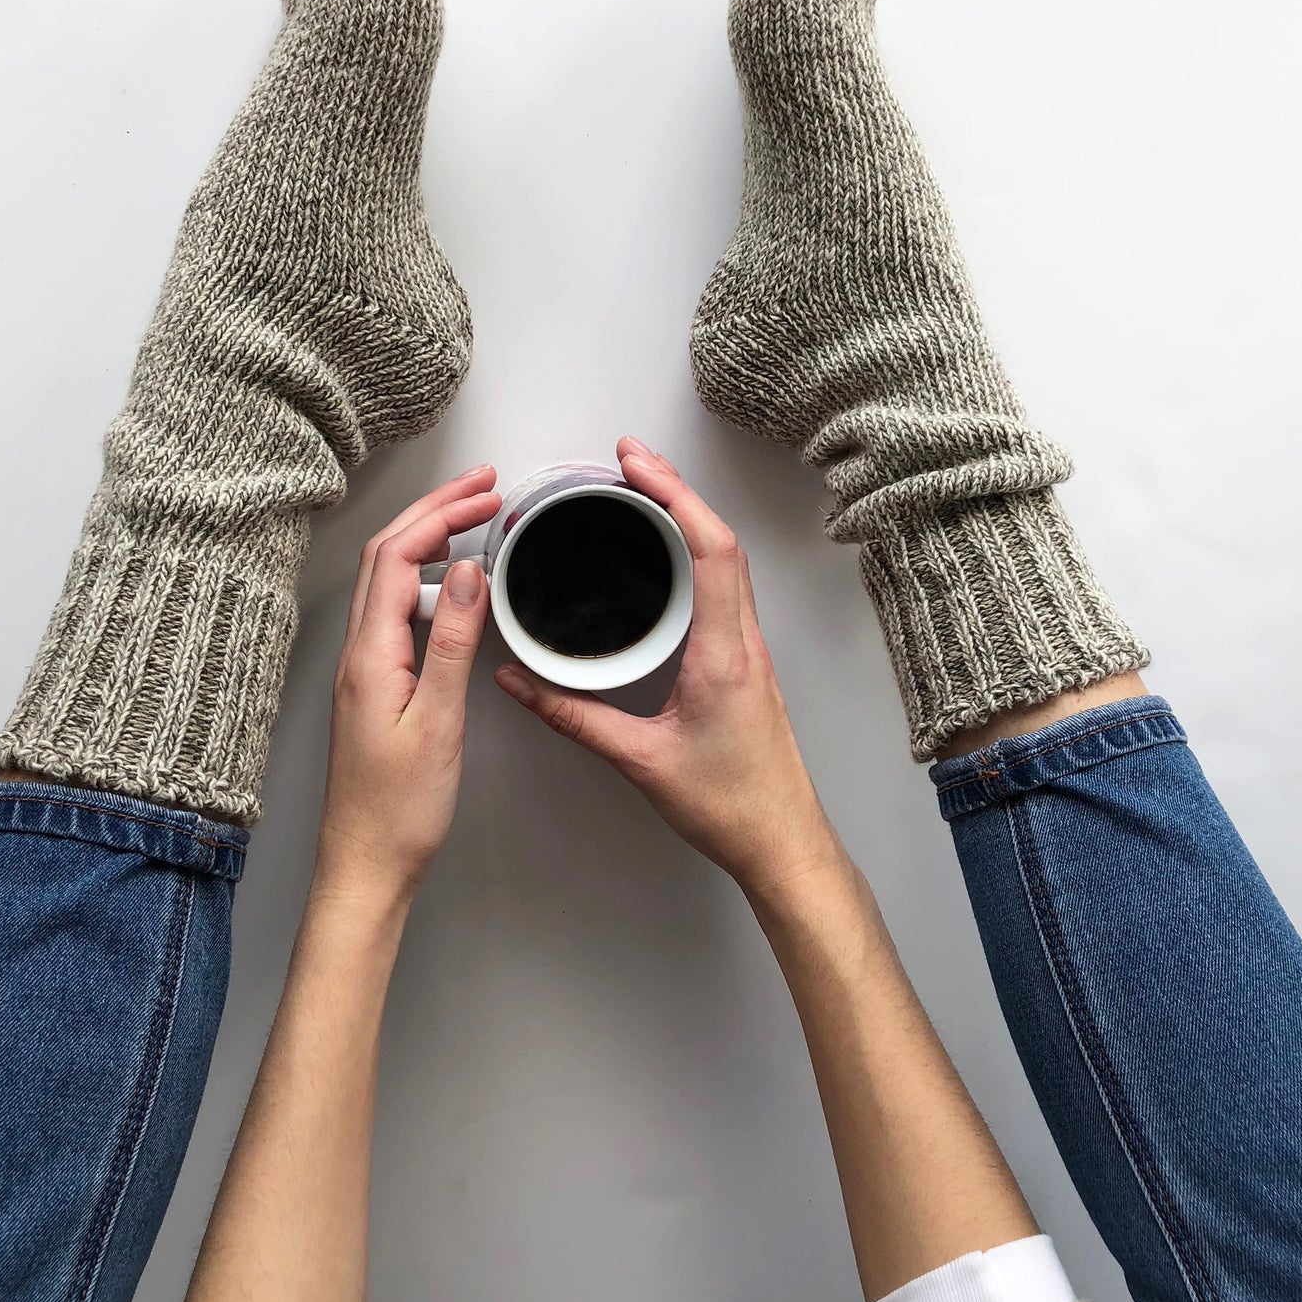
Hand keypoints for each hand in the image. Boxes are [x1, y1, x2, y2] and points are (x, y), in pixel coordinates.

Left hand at [314, 466, 501, 909]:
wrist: (365, 866)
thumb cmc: (400, 809)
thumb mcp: (439, 722)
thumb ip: (453, 642)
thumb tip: (470, 572)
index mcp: (369, 655)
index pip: (399, 557)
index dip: (442, 516)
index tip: (488, 496)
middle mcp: (356, 654)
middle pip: (387, 556)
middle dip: (433, 511)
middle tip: (483, 486)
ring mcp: (361, 670)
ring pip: (387, 581)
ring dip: (426, 540)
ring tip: (472, 519)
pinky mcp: (372, 688)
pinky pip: (393, 612)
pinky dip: (424, 580)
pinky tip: (452, 588)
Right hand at [495, 440, 845, 900]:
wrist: (781, 841)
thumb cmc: (730, 805)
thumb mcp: (640, 760)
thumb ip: (574, 718)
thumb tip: (519, 685)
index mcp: (723, 654)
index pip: (711, 550)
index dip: (674, 496)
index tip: (635, 465)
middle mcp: (744, 642)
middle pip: (721, 541)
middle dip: (675, 490)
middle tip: (629, 461)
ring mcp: (750, 651)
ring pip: (729, 563)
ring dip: (690, 518)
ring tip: (644, 492)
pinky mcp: (745, 664)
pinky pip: (726, 590)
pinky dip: (698, 554)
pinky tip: (670, 557)